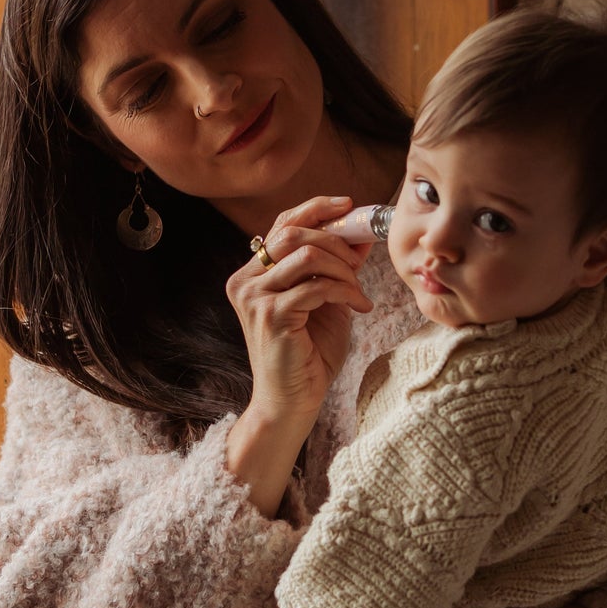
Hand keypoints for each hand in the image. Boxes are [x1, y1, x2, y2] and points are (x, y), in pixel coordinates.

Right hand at [225, 195, 372, 432]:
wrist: (293, 401)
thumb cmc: (309, 354)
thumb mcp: (326, 300)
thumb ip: (336, 267)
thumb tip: (361, 233)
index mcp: (252, 274)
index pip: (283, 224)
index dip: (317, 209)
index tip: (350, 206)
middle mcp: (245, 281)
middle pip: (294, 233)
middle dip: (337, 240)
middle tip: (360, 262)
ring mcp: (255, 298)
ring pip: (307, 255)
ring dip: (343, 268)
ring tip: (359, 289)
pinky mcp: (272, 315)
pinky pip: (317, 286)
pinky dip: (346, 290)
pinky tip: (360, 306)